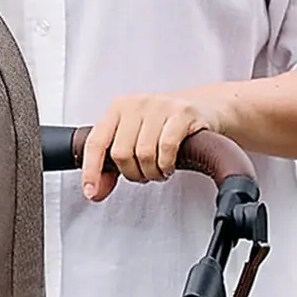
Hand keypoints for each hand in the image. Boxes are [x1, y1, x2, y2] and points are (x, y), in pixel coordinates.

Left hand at [79, 90, 232, 200]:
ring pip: (144, 154)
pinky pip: (167, 148)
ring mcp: (160, 106)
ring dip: (152, 173)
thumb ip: (112, 166)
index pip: (95, 142)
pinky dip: (166, 165)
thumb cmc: (165, 125)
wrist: (204, 107)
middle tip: (143, 175)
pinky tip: (169, 165)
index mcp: (118, 108)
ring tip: (159, 171)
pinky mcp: (182, 113)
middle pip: (121, 153)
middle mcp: (136, 104)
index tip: (91, 191)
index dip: (91, 170)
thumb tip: (96, 191)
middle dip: (132, 174)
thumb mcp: (134, 139)